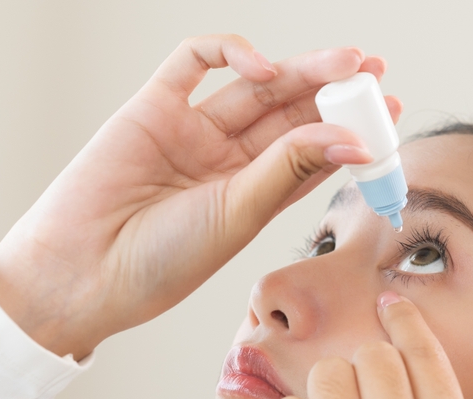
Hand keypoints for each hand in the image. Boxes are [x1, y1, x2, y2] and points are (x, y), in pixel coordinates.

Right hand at [0, 34, 399, 359]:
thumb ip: (289, 168)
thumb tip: (355, 138)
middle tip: (372, 72)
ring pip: (254, 85)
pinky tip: (263, 66)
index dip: (348, 131)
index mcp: (250, 196)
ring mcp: (190, 131)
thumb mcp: (239, 214)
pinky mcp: (153, 106)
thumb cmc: (161, 261)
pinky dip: (231, 53)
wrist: (83, 272)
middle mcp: (224, 161)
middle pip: (288, 113)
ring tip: (344, 62)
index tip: (388, 115)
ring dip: (299, 69)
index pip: (309, 153)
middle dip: (331, 89)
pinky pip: (195, 63)